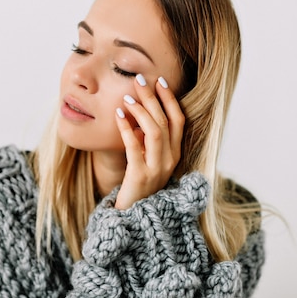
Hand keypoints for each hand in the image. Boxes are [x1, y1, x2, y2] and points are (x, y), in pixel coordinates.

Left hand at [115, 74, 184, 209]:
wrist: (132, 217)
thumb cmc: (137, 187)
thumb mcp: (147, 160)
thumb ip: (147, 142)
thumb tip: (140, 114)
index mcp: (175, 154)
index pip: (179, 121)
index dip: (170, 100)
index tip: (160, 81)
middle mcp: (170, 160)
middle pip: (166, 122)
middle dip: (153, 98)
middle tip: (140, 79)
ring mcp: (157, 169)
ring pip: (154, 131)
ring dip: (141, 111)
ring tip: (127, 98)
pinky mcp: (140, 176)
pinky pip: (134, 147)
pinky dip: (126, 128)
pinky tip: (117, 116)